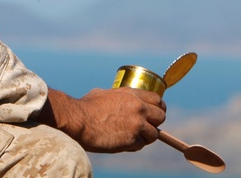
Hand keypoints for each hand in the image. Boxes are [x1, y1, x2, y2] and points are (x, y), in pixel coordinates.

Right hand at [38, 87, 166, 152]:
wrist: (79, 120)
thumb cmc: (86, 107)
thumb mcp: (104, 93)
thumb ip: (117, 96)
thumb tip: (116, 98)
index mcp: (133, 94)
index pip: (158, 100)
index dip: (158, 108)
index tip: (155, 114)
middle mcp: (139, 108)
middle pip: (161, 116)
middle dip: (155, 123)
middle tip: (147, 127)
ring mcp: (137, 124)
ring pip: (154, 134)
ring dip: (145, 137)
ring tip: (133, 138)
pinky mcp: (132, 139)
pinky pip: (140, 145)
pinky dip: (134, 146)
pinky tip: (124, 144)